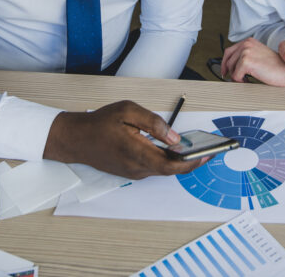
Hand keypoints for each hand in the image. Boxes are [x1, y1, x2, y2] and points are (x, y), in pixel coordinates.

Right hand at [42, 100, 207, 178]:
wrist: (76, 139)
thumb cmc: (100, 123)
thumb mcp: (128, 111)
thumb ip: (154, 123)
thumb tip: (175, 137)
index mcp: (137, 152)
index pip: (171, 165)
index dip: (192, 163)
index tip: (208, 155)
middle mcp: (136, 168)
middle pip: (170, 169)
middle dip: (190, 161)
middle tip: (208, 149)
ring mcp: (133, 172)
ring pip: (162, 169)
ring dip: (178, 161)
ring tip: (195, 148)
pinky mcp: (130, 171)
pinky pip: (153, 167)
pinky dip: (166, 160)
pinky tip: (173, 149)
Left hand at [221, 37, 284, 86]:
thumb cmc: (276, 66)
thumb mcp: (259, 55)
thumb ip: (246, 56)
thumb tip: (231, 66)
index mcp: (249, 41)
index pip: (229, 51)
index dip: (225, 63)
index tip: (225, 71)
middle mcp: (246, 44)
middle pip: (227, 60)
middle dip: (229, 71)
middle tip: (234, 79)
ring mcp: (246, 52)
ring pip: (231, 68)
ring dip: (237, 77)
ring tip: (247, 80)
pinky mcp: (246, 61)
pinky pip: (235, 75)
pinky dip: (241, 81)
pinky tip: (250, 81)